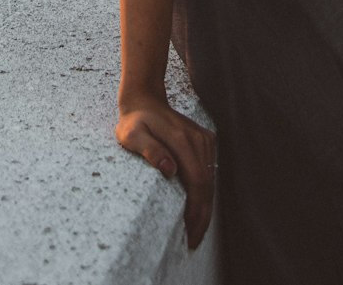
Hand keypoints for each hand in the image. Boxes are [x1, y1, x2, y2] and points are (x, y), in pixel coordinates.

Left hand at [115, 94, 216, 250]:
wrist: (144, 100)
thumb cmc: (134, 122)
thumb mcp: (131, 135)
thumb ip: (149, 150)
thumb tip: (170, 170)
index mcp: (181, 139)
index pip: (197, 181)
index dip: (196, 210)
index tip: (190, 233)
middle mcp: (198, 138)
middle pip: (207, 184)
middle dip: (202, 216)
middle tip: (193, 241)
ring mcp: (204, 139)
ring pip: (211, 179)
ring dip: (205, 207)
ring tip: (195, 232)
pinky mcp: (205, 141)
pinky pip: (209, 171)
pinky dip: (205, 193)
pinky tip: (198, 209)